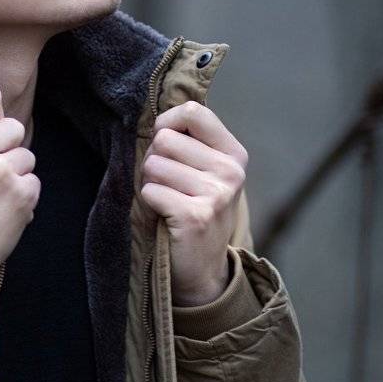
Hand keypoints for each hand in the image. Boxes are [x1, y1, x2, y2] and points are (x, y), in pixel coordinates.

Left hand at [138, 100, 247, 306]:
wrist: (202, 270)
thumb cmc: (194, 212)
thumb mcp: (203, 173)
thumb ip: (188, 143)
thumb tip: (156, 115)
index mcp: (233, 153)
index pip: (192, 111)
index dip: (166, 123)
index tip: (162, 143)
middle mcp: (230, 171)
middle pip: (165, 139)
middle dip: (154, 161)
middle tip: (167, 186)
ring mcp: (216, 194)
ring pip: (153, 165)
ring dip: (150, 185)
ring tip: (167, 203)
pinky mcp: (196, 216)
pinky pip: (151, 192)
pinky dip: (149, 205)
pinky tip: (165, 218)